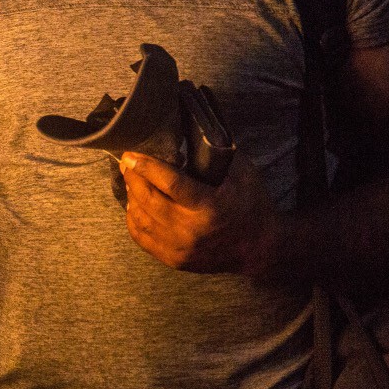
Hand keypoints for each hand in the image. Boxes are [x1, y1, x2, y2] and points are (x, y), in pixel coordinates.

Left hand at [120, 151, 279, 275]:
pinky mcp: (174, 260)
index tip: (131, 154)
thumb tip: (192, 128)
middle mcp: (191, 230)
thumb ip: (218, 153)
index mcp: (210, 207)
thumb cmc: (252, 205)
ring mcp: (181, 248)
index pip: (170, 183)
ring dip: (130, 196)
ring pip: (141, 219)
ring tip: (131, 180)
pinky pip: (142, 238)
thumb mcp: (243, 174)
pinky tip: (134, 204)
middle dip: (133, 178)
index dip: (147, 167)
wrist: (261, 249)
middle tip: (128, 162)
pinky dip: (133, 218)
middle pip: (149, 200)